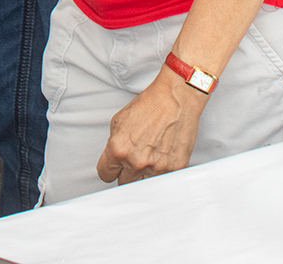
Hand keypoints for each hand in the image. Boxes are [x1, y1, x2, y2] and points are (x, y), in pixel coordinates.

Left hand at [95, 68, 207, 184]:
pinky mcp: (175, 168)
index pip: (105, 175)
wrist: (176, 98)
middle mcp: (136, 161)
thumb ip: (113, 143)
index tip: (115, 167)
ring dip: (145, 176)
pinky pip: (164, 180)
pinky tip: (163, 158)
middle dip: (127, 174)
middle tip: (134, 161)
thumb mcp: (119, 120)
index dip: (110, 169)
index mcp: (118, 149)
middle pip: (124, 184)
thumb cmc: (151, 105)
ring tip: (150, 158)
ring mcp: (156, 167)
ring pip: (144, 185)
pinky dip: (163, 173)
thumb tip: (113, 158)